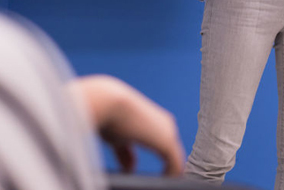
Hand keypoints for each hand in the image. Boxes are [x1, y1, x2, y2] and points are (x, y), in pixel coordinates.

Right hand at [70, 75, 185, 174]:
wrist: (108, 102)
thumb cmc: (108, 116)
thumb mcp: (117, 138)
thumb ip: (125, 153)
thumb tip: (130, 168)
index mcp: (154, 122)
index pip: (162, 145)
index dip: (163, 164)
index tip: (156, 178)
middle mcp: (166, 125)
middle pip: (172, 154)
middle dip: (168, 170)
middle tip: (162, 184)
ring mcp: (168, 133)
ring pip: (175, 160)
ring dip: (169, 175)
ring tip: (163, 185)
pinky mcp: (167, 141)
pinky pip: (175, 165)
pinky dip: (170, 176)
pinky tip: (164, 184)